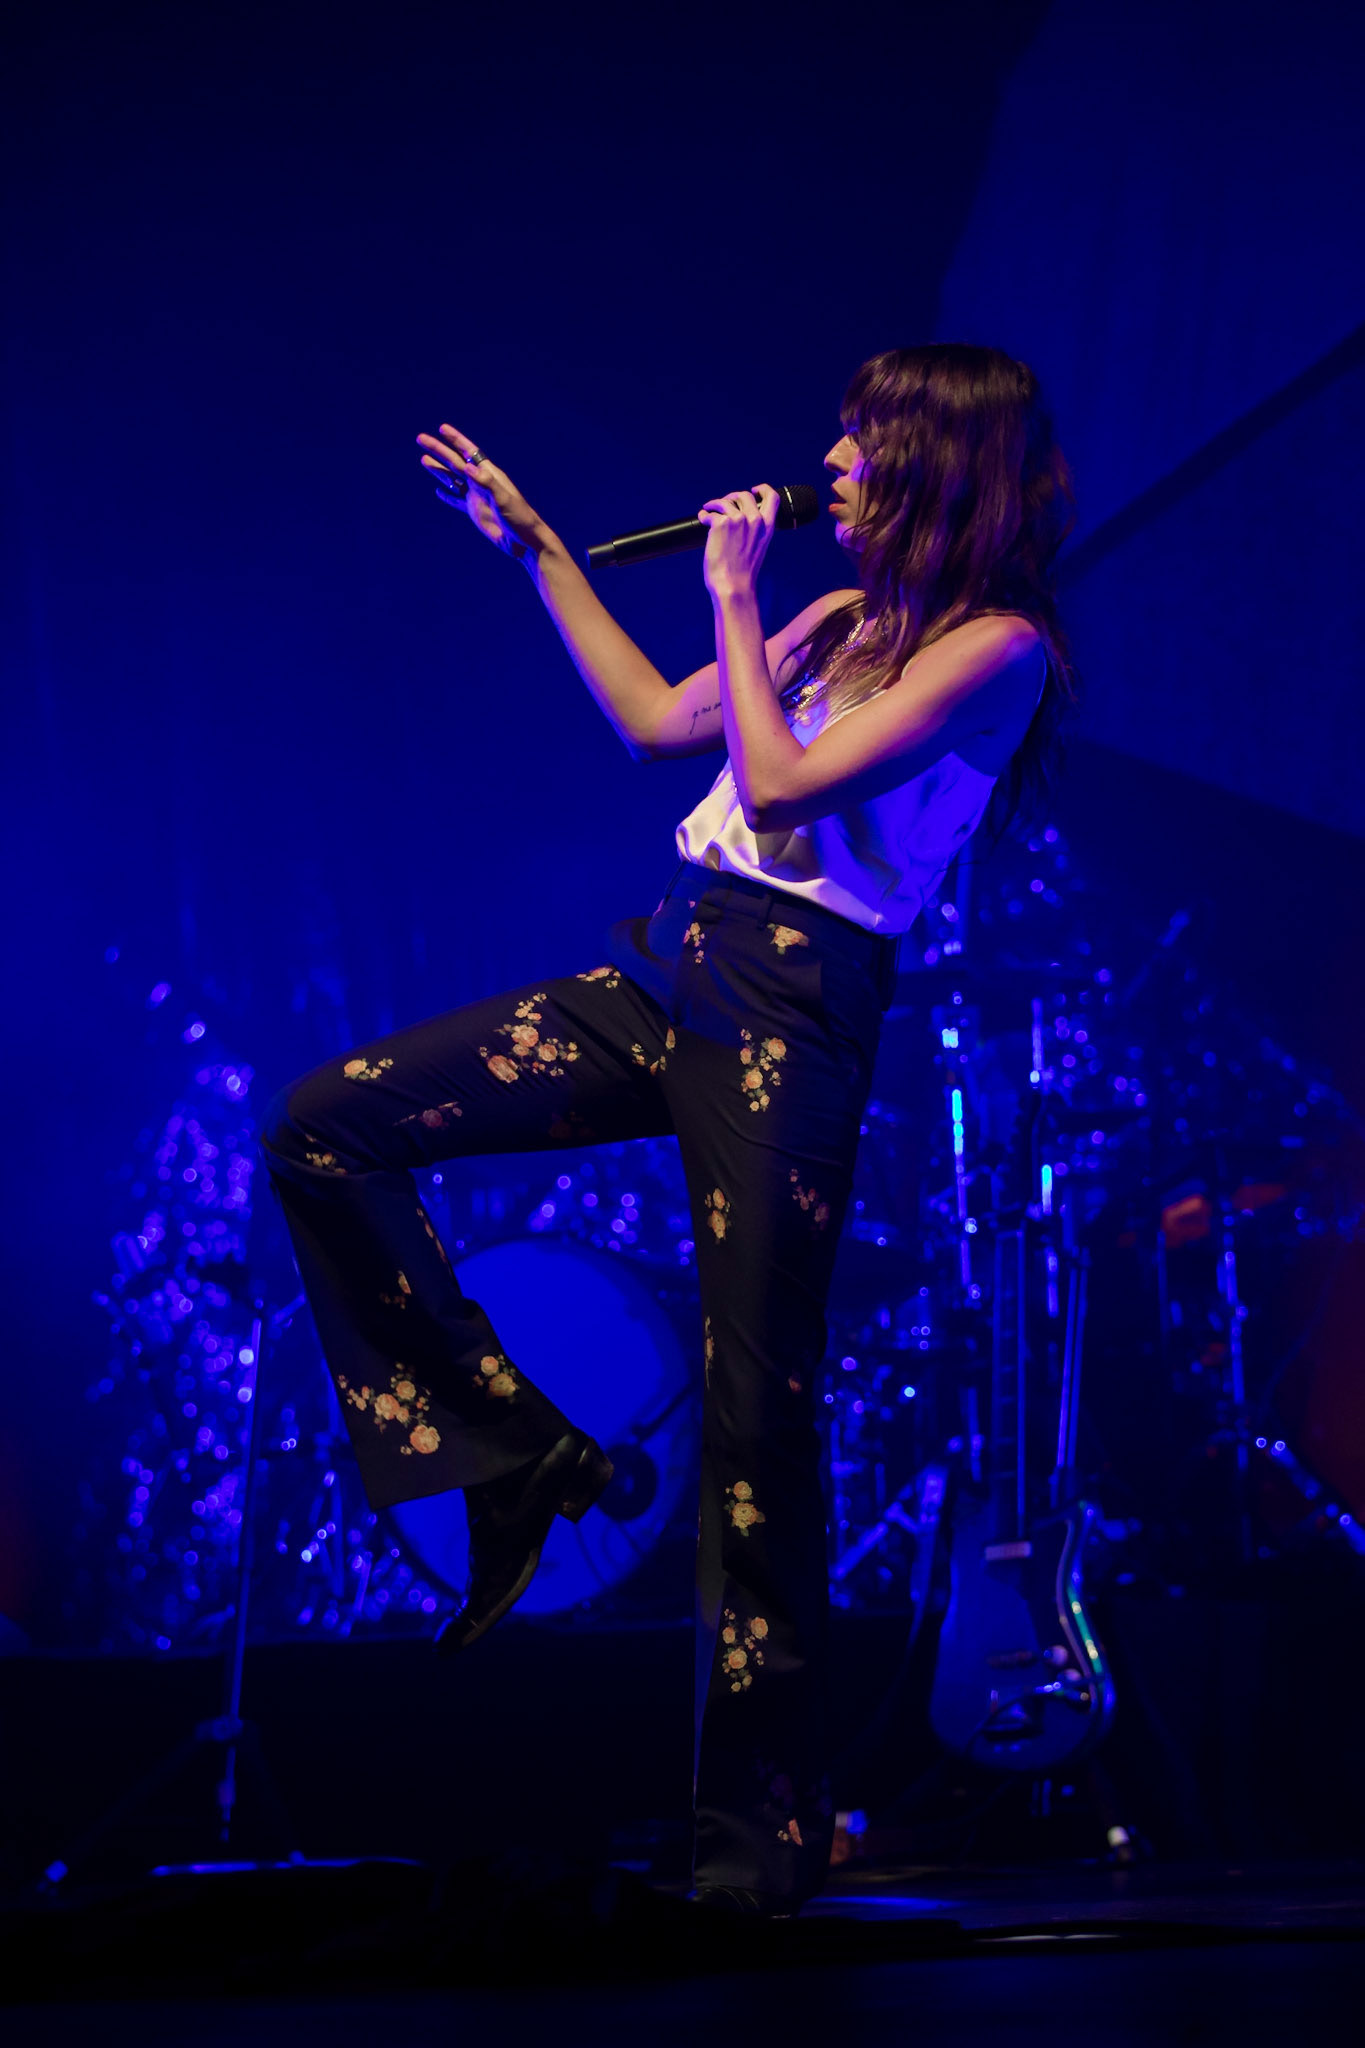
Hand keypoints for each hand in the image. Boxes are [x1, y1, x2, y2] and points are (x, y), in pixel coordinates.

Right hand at [416, 424, 544, 560]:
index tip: (442, 429)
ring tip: (424, 459)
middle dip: (439, 450)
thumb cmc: (519, 518)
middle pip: (455, 462)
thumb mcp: (503, 499)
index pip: (469, 452)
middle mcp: (481, 482)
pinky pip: (457, 501)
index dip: (456, 440)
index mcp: (489, 474)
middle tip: (421, 438)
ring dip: (439, 469)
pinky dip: (447, 496)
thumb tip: (467, 466)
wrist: (525, 541)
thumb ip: (486, 483)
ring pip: (453, 479)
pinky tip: (438, 491)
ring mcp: (477, 497)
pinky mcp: (475, 511)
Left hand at [699, 485, 778, 602]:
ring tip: (709, 509)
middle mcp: (754, 520)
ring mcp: (737, 520)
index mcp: (767, 527)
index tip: (753, 490)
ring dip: (715, 504)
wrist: (733, 584)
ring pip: (725, 501)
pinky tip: (702, 518)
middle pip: (744, 495)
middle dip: (732, 497)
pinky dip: (704, 515)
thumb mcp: (758, 547)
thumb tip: (741, 517)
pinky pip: (710, 513)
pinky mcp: (721, 524)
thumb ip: (754, 530)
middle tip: (724, 503)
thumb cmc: (744, 572)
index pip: (772, 498)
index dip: (763, 489)